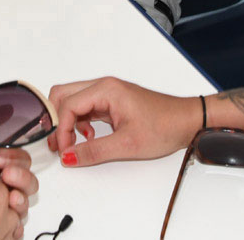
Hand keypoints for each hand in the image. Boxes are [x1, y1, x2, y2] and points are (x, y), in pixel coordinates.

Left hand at [0, 115, 36, 225]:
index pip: (11, 155)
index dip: (10, 153)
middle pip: (23, 172)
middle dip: (19, 168)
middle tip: (2, 171)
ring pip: (26, 193)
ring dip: (23, 186)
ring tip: (9, 188)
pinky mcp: (1, 223)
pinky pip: (20, 217)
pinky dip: (21, 210)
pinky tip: (11, 204)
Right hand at [46, 77, 198, 166]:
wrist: (186, 122)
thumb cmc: (164, 126)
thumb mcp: (127, 144)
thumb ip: (94, 151)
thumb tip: (69, 156)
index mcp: (106, 90)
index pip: (68, 104)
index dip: (60, 129)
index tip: (64, 149)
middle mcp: (104, 87)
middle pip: (64, 95)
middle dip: (56, 120)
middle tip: (58, 144)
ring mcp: (107, 93)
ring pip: (73, 102)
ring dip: (67, 122)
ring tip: (73, 145)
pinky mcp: (112, 102)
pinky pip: (85, 108)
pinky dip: (79, 123)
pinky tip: (89, 138)